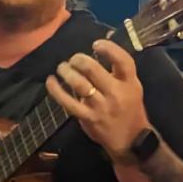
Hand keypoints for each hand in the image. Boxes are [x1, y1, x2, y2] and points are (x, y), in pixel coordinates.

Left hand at [46, 39, 149, 157]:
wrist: (130, 140)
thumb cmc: (130, 109)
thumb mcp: (132, 87)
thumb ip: (118, 68)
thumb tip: (104, 41)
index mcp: (130, 83)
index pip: (123, 60)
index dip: (108, 48)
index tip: (95, 44)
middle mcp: (116, 93)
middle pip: (93, 69)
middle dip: (78, 59)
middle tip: (73, 59)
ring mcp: (101, 106)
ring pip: (79, 84)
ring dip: (66, 71)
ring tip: (62, 67)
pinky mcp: (88, 118)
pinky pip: (68, 102)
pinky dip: (56, 90)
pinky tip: (51, 81)